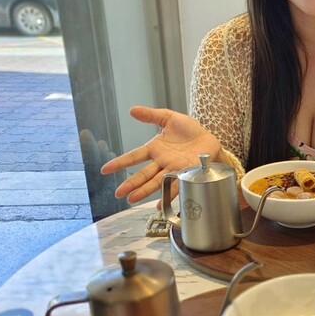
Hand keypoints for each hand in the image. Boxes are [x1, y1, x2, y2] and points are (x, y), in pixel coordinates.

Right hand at [100, 106, 221, 203]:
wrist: (209, 140)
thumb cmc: (191, 131)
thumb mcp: (169, 118)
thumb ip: (151, 115)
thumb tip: (132, 110)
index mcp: (155, 149)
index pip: (134, 157)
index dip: (119, 163)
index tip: (104, 170)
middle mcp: (162, 162)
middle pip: (143, 174)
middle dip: (130, 184)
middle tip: (118, 193)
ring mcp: (173, 170)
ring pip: (155, 182)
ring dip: (143, 192)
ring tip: (132, 200)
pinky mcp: (186, 174)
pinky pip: (175, 186)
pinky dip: (167, 196)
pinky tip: (160, 206)